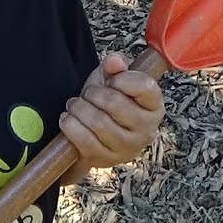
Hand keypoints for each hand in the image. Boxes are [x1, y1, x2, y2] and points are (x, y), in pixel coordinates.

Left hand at [58, 53, 164, 177]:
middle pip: (115, 103)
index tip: (111, 80)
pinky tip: (68, 119)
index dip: (121, 79)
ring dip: (79, 109)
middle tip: (87, 94)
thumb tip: (114, 61)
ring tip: (75, 105)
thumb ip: (115, 66)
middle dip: (93, 93)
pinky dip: (71, 125)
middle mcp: (147, 129)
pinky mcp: (108, 160)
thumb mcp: (112, 79)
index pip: (144, 86)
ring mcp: (129, 148)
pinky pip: (85, 141)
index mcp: (154, 106)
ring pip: (98, 122)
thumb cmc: (107, 102)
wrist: (93, 135)